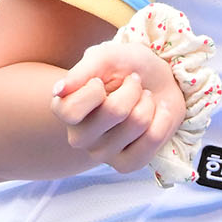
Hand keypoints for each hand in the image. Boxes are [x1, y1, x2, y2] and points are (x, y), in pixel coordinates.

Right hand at [51, 39, 186, 174]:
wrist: (159, 80)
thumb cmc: (127, 67)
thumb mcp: (106, 57)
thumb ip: (83, 70)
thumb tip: (58, 91)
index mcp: (65, 109)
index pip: (70, 110)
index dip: (94, 89)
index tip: (101, 80)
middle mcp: (79, 136)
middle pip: (114, 111)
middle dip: (132, 89)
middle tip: (133, 84)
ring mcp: (102, 154)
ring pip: (138, 122)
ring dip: (148, 102)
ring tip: (144, 98)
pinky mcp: (127, 164)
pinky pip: (153, 139)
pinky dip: (162, 119)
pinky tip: (157, 114)